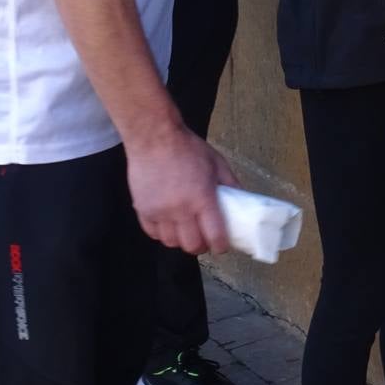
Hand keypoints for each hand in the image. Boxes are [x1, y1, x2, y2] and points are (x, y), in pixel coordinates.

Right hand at [127, 125, 239, 254]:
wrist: (154, 137)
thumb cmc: (188, 148)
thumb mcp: (217, 163)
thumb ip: (230, 184)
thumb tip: (242, 200)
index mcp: (202, 199)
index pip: (214, 236)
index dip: (220, 246)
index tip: (222, 245)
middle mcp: (180, 210)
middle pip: (191, 245)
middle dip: (201, 247)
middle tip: (204, 240)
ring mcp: (159, 211)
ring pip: (171, 242)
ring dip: (180, 241)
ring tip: (186, 232)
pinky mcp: (142, 209)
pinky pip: (152, 233)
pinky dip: (161, 233)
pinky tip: (168, 225)